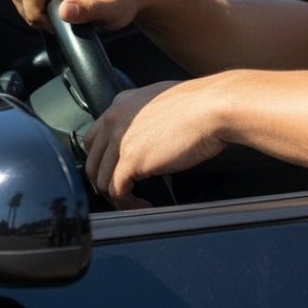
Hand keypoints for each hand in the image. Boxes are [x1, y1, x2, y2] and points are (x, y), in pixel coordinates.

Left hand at [83, 80, 228, 207]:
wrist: (215, 106)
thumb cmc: (202, 103)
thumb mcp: (164, 101)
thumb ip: (146, 116)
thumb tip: (148, 134)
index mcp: (123, 102)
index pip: (96, 136)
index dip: (103, 157)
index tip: (114, 170)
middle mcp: (115, 119)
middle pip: (92, 159)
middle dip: (103, 178)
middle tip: (121, 190)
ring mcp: (120, 140)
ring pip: (101, 179)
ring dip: (116, 195)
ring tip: (134, 201)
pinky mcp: (130, 160)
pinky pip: (117, 192)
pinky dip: (127, 205)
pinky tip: (142, 206)